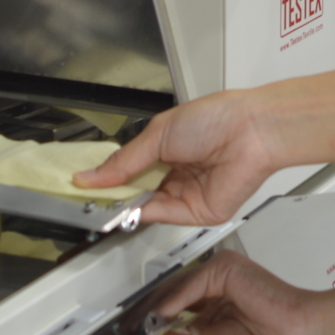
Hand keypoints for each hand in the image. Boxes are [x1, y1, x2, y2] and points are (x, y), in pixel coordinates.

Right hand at [75, 69, 334, 227]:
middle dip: (112, 193)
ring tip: (99, 199)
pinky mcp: (199, 212)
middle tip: (84, 194)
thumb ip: (124, 161)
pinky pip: (163, 216)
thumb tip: (92, 175)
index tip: (83, 181)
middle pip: (136, 190)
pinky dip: (142, 213)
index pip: (131, 168)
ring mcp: (187, 194)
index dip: (108, 176)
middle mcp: (177, 173)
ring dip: (124, 204)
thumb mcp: (158, 135)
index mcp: (169, 149)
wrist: (251, 131)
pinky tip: (124, 207)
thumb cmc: (216, 119)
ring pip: (146, 206)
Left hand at [143, 251, 334, 334]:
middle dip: (156, 311)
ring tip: (144, 322)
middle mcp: (216, 287)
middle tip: (135, 328)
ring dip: (161, 305)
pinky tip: (165, 314)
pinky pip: (193, 282)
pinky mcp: (226, 267)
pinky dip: (176, 299)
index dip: (158, 318)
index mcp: (215, 306)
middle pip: (176, 293)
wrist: (292, 332)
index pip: (179, 307)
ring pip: (181, 286)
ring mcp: (221, 274)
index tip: (139, 331)